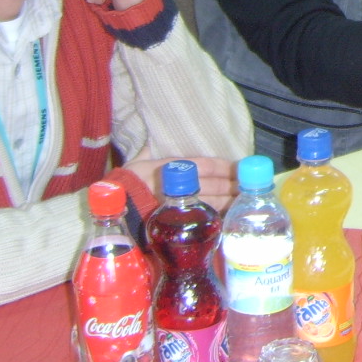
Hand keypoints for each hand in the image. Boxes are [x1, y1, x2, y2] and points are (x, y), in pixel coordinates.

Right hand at [119, 155, 238, 212]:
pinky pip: (203, 219)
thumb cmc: (123, 185)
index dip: (223, 166)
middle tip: (249, 184)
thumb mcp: (135, 163)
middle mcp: (179, 186)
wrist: (112, 211)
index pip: (205, 165)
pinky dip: (218, 217)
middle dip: (233, 184)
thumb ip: (148, 150)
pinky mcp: (179, 222)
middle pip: (214, 184)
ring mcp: (180, 205)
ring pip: (213, 202)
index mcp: (171, 168)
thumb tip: (154, 139)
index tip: (237, 165)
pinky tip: (230, 215)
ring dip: (231, 200)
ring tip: (244, 198)